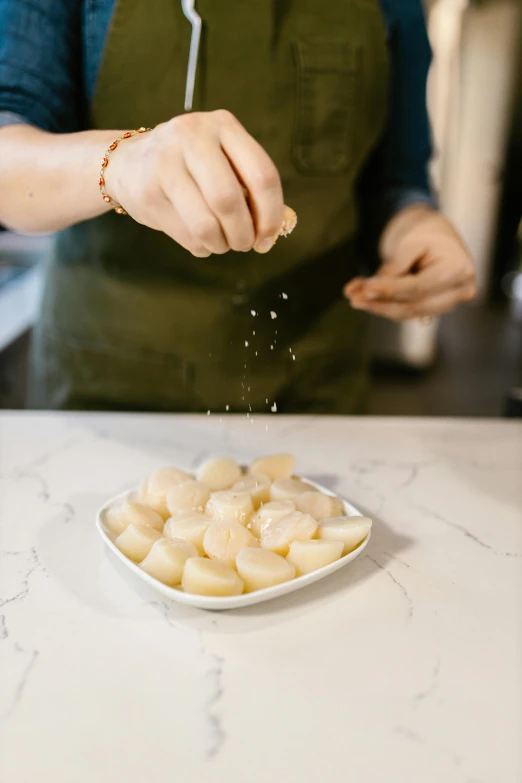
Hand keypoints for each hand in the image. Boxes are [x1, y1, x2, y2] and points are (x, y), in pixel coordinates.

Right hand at [105, 110, 283, 256]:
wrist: (128, 162)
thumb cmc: (190, 167)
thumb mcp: (223, 161)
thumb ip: (250, 188)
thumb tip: (273, 231)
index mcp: (223, 125)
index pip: (261, 175)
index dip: (271, 215)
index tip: (268, 237)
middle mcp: (191, 136)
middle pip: (229, 201)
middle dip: (243, 234)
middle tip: (244, 244)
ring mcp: (164, 163)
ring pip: (205, 224)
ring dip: (221, 245)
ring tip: (222, 244)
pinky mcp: (147, 192)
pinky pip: (186, 235)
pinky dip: (201, 247)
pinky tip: (200, 239)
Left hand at [344, 206, 475, 320]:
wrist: (437, 236)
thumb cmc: (427, 234)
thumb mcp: (411, 242)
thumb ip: (395, 267)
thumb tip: (371, 290)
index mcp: (459, 270)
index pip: (420, 287)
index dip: (391, 290)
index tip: (366, 289)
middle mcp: (460, 291)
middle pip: (415, 305)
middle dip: (381, 303)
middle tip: (354, 298)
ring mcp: (449, 303)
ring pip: (409, 312)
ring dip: (378, 306)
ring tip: (354, 296)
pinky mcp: (434, 308)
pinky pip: (407, 310)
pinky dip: (384, 304)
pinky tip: (363, 297)